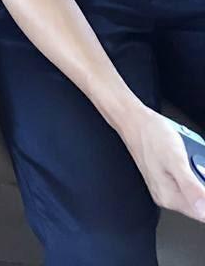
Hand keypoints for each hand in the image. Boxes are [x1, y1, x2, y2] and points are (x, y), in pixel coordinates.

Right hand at [121, 106, 204, 221]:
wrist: (134, 120)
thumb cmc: (151, 135)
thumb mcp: (175, 159)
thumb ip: (190, 186)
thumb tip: (204, 211)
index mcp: (169, 197)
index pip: (202, 213)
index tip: (201, 174)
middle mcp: (166, 196)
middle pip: (199, 201)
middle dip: (202, 180)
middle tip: (194, 161)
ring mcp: (165, 186)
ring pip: (193, 189)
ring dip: (197, 172)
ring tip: (189, 155)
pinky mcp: (165, 176)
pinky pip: (186, 179)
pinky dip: (190, 168)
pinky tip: (185, 155)